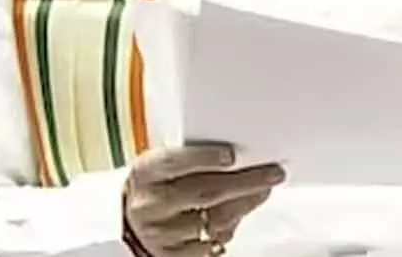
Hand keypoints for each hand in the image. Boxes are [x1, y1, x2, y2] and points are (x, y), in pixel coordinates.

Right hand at [124, 143, 284, 255]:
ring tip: (261, 193)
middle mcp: (150, 204)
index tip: (232, 155)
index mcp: (146, 172)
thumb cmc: (157, 186)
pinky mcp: (171, 256)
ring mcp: (160, 233)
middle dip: (245, 182)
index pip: (175, 162)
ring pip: (213, 222)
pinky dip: (228, 232)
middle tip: (272, 174)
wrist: (129, 223)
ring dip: (244, 206)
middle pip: (204, 192)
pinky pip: (209, 246)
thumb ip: (192, 159)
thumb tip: (241, 156)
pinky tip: (236, 218)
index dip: (204, 158)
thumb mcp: (163, 165)